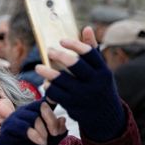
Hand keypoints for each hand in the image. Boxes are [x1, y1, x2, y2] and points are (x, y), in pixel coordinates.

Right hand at [0, 100, 66, 144]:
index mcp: (36, 112)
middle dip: (51, 120)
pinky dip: (35, 135)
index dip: (53, 97)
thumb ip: (58, 131)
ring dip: (43, 130)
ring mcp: (15, 117)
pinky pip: (23, 126)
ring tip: (44, 142)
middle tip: (55, 134)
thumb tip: (63, 119)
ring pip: (33, 116)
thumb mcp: (50, 141)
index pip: (46, 100)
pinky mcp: (8, 126)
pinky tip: (40, 142)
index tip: (59, 101)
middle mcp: (25, 111)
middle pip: (41, 106)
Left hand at [36, 26, 124, 141]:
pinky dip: (49, 88)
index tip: (61, 40)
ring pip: (61, 80)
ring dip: (47, 73)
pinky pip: (56, 94)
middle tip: (49, 50)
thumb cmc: (100, 86)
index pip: (89, 53)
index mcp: (103, 71)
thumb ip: (93, 50)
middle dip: (59, 55)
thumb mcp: (101, 70)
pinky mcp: (74, 106)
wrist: (105, 117)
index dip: (74, 44)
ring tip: (38, 67)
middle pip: (74, 65)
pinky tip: (46, 83)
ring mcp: (84, 95)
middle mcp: (95, 82)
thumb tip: (87, 28)